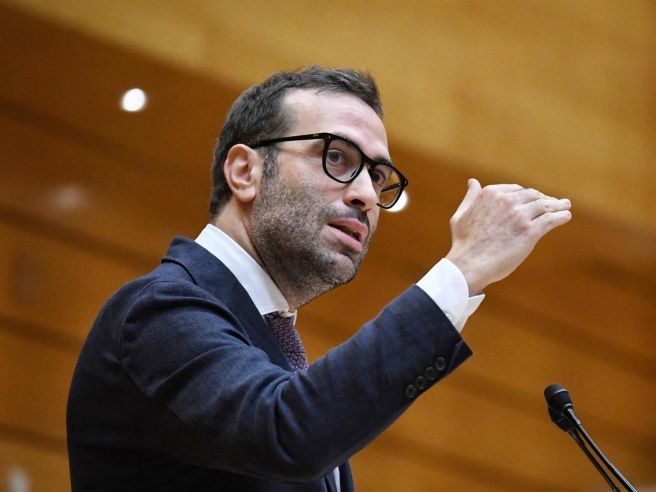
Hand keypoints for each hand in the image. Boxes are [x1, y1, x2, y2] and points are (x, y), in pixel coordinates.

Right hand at [446, 179, 571, 294]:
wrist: (469, 264)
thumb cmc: (463, 243)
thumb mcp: (460, 215)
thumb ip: (470, 197)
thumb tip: (473, 182)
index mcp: (490, 194)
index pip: (516, 189)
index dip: (527, 195)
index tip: (534, 199)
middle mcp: (507, 200)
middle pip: (533, 195)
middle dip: (544, 198)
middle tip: (553, 203)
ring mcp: (519, 215)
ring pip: (545, 206)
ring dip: (557, 205)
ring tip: (565, 206)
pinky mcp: (530, 231)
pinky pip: (551, 220)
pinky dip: (561, 216)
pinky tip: (566, 216)